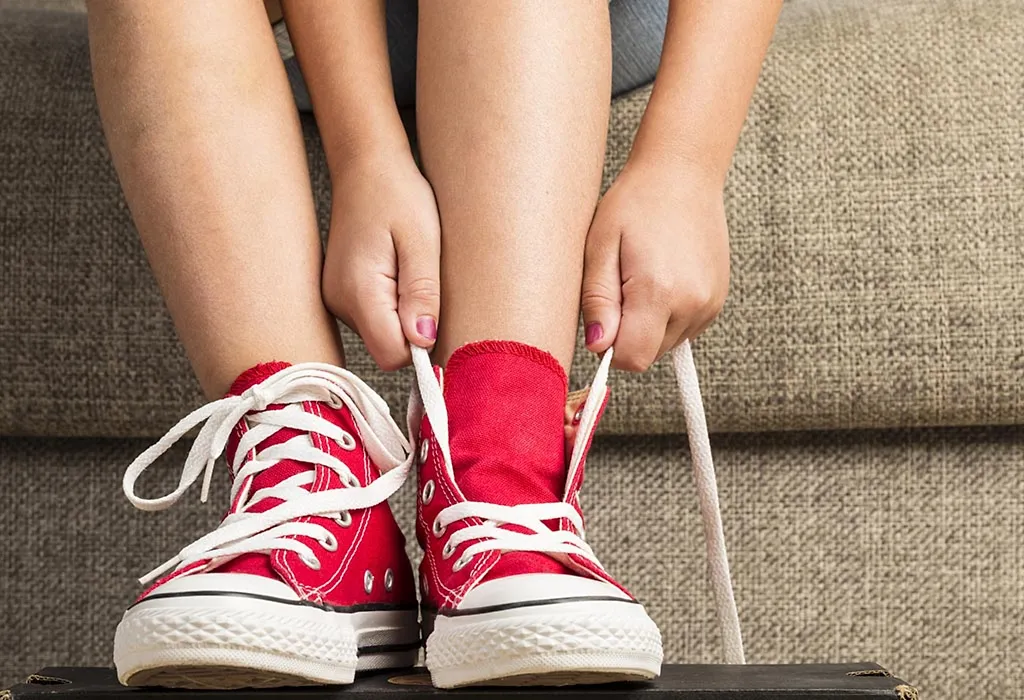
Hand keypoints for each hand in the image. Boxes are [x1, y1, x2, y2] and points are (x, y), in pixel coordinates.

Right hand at [322, 149, 440, 370]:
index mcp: (359, 291)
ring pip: (382, 334)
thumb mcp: (422, 241)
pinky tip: (397, 272)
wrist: (366, 167)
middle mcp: (340, 303)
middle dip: (413, 327)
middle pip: (387, 347)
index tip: (435, 313)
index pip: (392, 354)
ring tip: (409, 270)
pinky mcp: (341, 295)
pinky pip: (374, 319)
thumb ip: (422, 293)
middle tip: (423, 281)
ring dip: (403, 314)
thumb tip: (425, 340)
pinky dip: (392, 306)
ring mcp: (336, 300)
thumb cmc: (397, 195)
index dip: (420, 343)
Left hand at [581, 159, 729, 371]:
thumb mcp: (600, 247)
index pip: (633, 358)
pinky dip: (666, 316)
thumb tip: (597, 346)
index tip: (603, 316)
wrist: (682, 174)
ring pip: (665, 345)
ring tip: (641, 278)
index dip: (610, 347)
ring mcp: (710, 304)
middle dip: (627, 335)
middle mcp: (693, 304)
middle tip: (620, 287)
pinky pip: (683, 330)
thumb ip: (598, 301)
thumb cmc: (635, 204)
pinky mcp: (718, 301)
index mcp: (659, 291)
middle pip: (649, 355)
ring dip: (647, 326)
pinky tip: (660, 280)